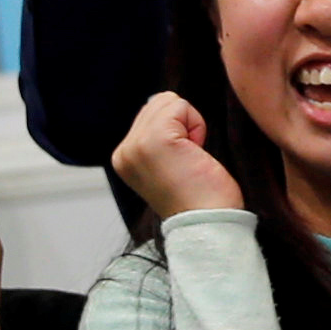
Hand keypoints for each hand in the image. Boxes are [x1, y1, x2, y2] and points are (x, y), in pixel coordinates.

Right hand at [110, 91, 240, 220]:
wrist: (206, 227)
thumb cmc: (200, 200)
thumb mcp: (168, 165)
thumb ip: (160, 137)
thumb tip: (167, 103)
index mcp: (124, 157)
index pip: (150, 113)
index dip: (176, 132)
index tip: (180, 166)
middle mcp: (124, 150)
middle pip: (158, 103)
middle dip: (181, 126)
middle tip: (187, 162)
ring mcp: (137, 144)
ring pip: (169, 102)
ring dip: (190, 126)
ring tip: (190, 159)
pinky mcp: (156, 139)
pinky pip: (181, 106)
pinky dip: (197, 126)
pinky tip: (194, 155)